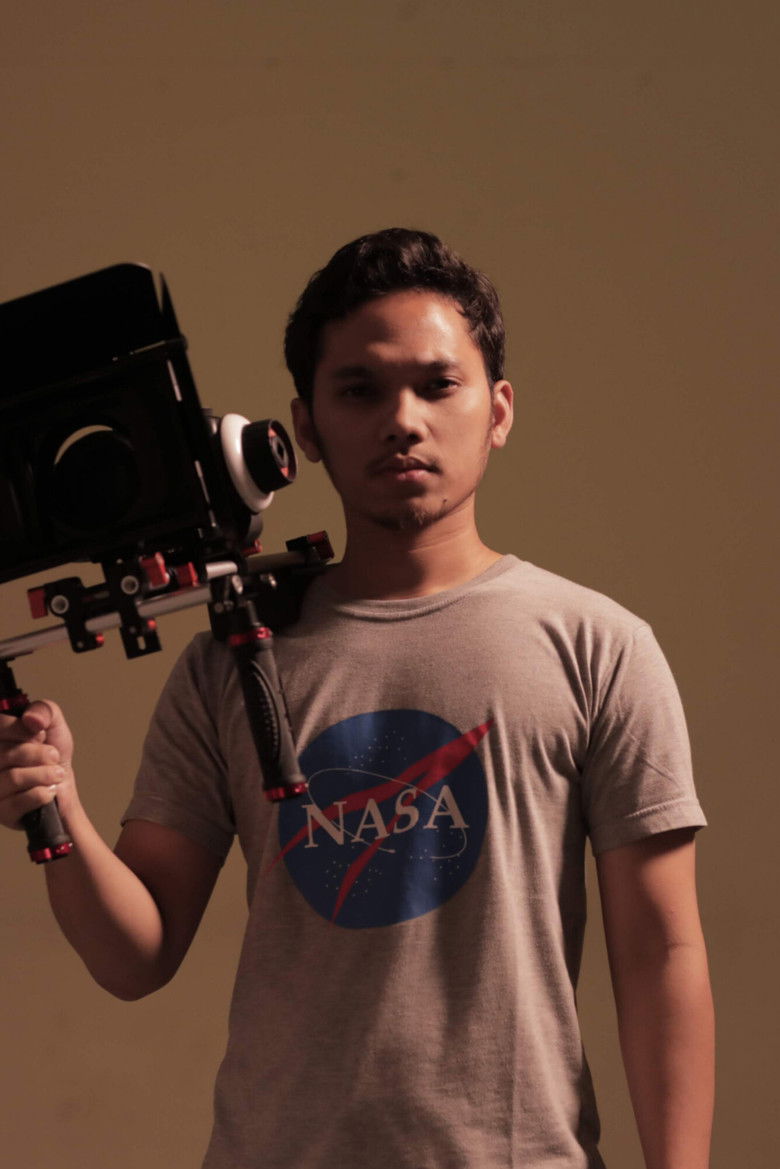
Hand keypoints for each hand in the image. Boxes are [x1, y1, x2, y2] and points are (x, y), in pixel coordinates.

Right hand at [0, 700, 75, 829]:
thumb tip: (30, 719)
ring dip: (44, 774)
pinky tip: (48, 792)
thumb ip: (44, 711)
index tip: (40, 735)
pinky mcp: (2, 812)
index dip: (22, 730)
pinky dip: (41, 794)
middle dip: (39, 754)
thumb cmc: (52, 755)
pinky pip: (19, 802)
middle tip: (53, 756)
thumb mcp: (54, 725)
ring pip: (14, 777)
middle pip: (6, 754)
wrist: (62, 787)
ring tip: (56, 775)